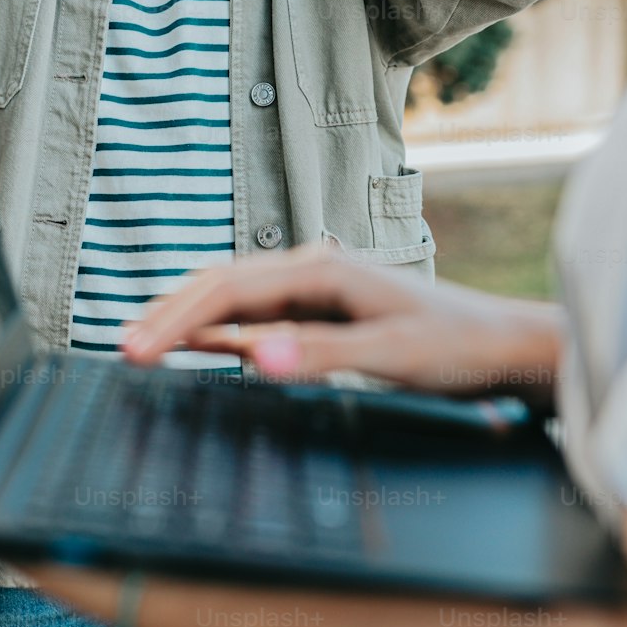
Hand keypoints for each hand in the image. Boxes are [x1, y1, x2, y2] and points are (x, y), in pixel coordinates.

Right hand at [122, 243, 563, 398]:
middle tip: (123, 349)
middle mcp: (312, 269)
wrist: (503, 347)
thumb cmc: (456, 348)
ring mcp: (316, 290)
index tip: (137, 349)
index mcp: (321, 269)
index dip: (178, 318)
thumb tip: (252, 358)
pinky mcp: (322, 313)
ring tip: (138, 340)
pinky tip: (194, 342)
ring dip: (188, 317)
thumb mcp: (391, 355)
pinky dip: (218, 329)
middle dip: (170, 314)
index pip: (230, 289)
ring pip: (234, 298)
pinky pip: (257, 317)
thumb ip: (320, 356)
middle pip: (223, 285)